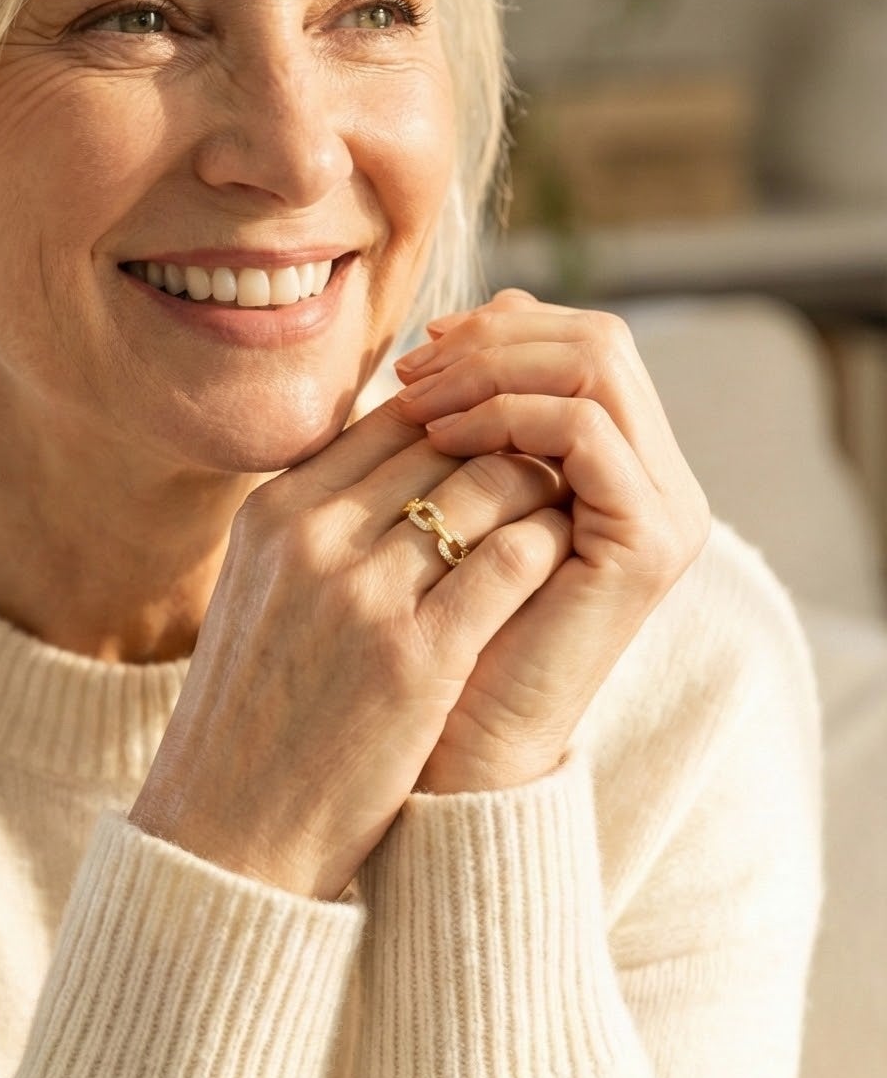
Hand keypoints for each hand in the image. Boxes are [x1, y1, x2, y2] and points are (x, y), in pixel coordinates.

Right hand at [129, 395, 574, 902]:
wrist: (229, 834)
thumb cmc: (254, 717)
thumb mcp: (257, 592)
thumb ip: (314, 525)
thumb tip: (390, 463)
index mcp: (272, 514)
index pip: (391, 418)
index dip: (460, 421)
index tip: (499, 443)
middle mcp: (312, 538)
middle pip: (443, 438)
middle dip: (508, 441)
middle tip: (557, 461)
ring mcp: (361, 594)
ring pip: (487, 483)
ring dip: (539, 487)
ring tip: (571, 505)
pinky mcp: (415, 656)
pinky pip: (512, 560)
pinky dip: (550, 544)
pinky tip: (569, 558)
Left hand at [388, 288, 710, 793]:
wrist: (458, 749)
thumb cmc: (435, 635)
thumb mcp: (445, 505)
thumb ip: (462, 427)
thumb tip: (436, 330)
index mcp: (621, 464)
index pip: (579, 342)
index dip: (498, 328)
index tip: (416, 348)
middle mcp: (659, 479)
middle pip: (598, 339)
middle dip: (495, 338)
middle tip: (413, 365)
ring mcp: (664, 509)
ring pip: (596, 367)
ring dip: (495, 369)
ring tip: (416, 400)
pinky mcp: (647, 542)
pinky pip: (585, 432)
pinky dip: (510, 417)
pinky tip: (444, 436)